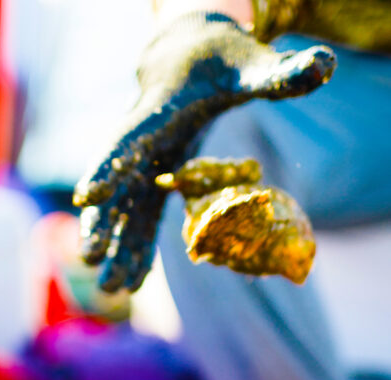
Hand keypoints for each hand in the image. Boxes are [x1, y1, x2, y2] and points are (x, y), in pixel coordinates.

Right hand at [73, 13, 335, 292]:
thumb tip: (323, 67)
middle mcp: (142, 143)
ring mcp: (144, 165)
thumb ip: (279, 73)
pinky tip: (132, 283)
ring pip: (125, 211)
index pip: (128, 140)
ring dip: (117, 249)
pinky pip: (141, 220)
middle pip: (116, 185)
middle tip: (89, 256)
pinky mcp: (152, 180)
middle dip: (102, 221)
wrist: (197, 57)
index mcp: (158, 112)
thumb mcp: (250, 64)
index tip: (87, 195)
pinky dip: (136, 248)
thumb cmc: (223, 59)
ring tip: (111, 291)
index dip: (108, 167)